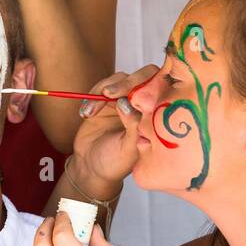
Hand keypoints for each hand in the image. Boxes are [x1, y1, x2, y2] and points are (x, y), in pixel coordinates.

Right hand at [68, 65, 160, 195]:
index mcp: (153, 115)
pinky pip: (99, 87)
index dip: (148, 84)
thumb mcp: (128, 150)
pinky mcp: (104, 101)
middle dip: (123, 83)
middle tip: (107, 94)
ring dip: (101, 91)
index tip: (129, 96)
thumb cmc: (116, 163)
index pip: (159, 87)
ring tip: (90, 112)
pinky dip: (91, 97)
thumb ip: (133, 127)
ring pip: (118, 79)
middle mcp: (140, 105)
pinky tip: (86, 114)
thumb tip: (127, 104)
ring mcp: (122, 101)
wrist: (91, 168)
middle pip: (140, 77)